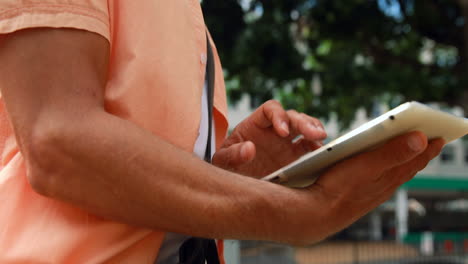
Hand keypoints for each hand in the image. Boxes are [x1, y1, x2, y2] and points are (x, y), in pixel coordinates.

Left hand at [213, 100, 326, 176]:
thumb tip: (249, 148)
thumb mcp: (223, 162)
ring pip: (305, 129)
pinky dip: (317, 149)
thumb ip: (232, 154)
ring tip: (322, 140)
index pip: (270, 110)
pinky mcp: (295, 157)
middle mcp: (273, 130)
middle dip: (305, 123)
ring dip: (315, 131)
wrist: (235, 184)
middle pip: (293, 117)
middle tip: (315, 134)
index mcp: (255, 124)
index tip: (284, 132)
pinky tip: (323, 154)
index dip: (279, 117)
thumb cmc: (227, 167)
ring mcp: (286, 143)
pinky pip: (310, 148)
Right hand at [279, 131, 444, 244]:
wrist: (318, 213)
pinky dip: (388, 173)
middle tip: (431, 143)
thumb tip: (421, 139)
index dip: (429, 147)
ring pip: (395, 176)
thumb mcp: (368, 165)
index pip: (416, 159)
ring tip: (411, 155)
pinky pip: (381, 182)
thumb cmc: (339, 188)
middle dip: (420, 154)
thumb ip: (394, 152)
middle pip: (408, 167)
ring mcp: (373, 192)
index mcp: (389, 176)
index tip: (440, 136)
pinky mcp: (360, 195)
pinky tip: (381, 172)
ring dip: (405, 163)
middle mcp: (384, 186)